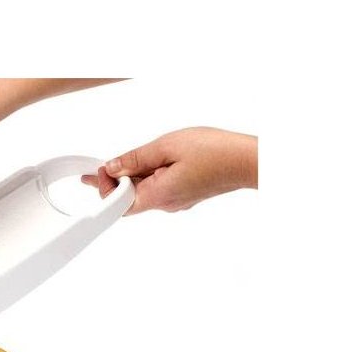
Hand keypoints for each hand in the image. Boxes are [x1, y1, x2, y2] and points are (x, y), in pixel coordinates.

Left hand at [82, 127, 256, 214]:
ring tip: (127, 160)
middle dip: (116, 181)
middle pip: (130, 199)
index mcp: (159, 196)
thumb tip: (113, 167)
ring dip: (133, 177)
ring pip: (145, 192)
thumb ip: (135, 159)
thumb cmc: (214, 152)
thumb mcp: (166, 146)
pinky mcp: (186, 194)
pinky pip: (160, 188)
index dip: (106, 187)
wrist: (248, 160)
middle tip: (103, 166)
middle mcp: (166, 204)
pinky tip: (151, 162)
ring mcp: (177, 201)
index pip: (119, 204)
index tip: (102, 169)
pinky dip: (149, 176)